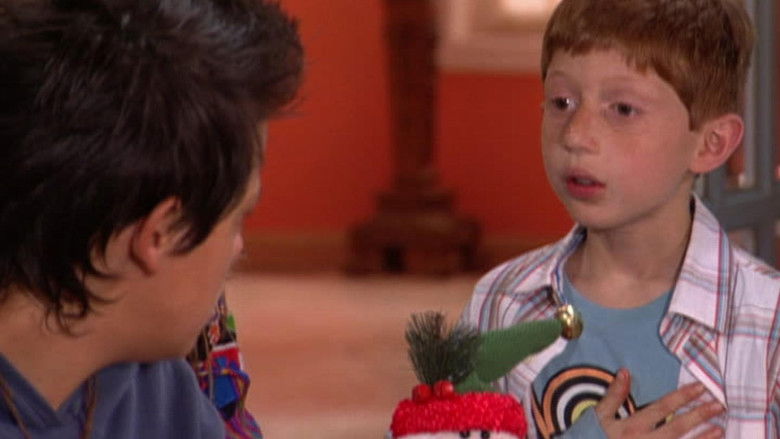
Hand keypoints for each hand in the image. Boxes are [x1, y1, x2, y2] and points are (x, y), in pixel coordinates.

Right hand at [595, 368, 724, 438]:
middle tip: (719, 405)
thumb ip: (613, 395)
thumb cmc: (591, 438)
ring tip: (720, 429)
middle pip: (678, 428)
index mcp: (633, 427)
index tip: (701, 388)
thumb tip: (625, 371)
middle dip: (699, 416)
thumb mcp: (598, 417)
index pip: (662, 408)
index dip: (682, 397)